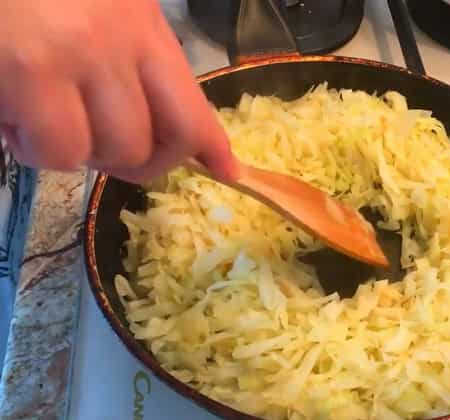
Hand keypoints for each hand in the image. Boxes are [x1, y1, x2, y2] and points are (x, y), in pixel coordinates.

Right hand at [0, 0, 238, 182]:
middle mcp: (124, 42)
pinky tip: (15, 118)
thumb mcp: (105, 14)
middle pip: (160, 142)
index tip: (226, 170)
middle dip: (130, 160)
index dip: (211, 147)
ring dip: (78, 153)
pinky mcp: (31, 71)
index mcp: (145, 27)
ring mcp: (81, 55)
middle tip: (95, 142)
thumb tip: (155, 128)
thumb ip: (134, 62)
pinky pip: (58, 149)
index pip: (194, 105)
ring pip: (112, 153)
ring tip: (44, 120)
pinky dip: (35, 149)